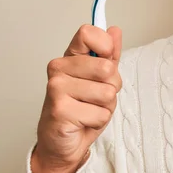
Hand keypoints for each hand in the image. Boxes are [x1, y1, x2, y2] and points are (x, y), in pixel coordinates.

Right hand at [31, 25, 121, 172]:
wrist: (62, 142)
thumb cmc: (81, 108)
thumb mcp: (100, 79)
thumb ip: (109, 54)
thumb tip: (114, 30)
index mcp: (70, 57)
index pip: (88, 33)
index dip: (106, 46)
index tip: (106, 60)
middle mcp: (59, 69)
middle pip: (107, 68)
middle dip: (112, 86)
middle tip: (96, 97)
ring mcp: (57, 88)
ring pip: (108, 93)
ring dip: (106, 106)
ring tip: (90, 109)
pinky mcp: (61, 110)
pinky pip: (102, 113)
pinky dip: (99, 121)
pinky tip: (84, 121)